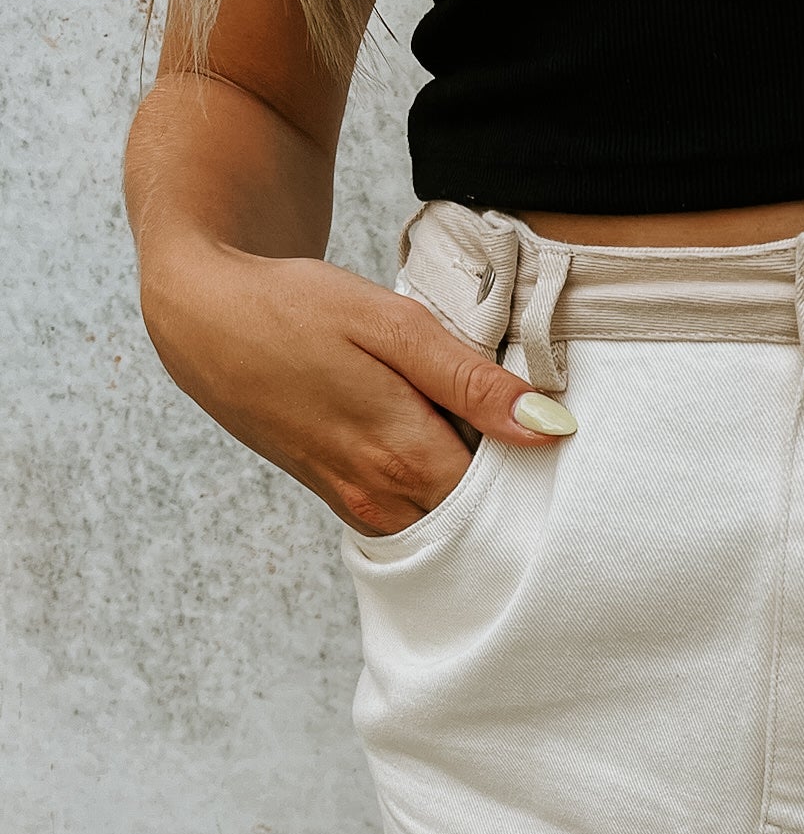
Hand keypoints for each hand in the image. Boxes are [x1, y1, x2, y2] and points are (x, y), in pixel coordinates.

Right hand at [141, 243, 574, 536]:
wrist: (206, 320)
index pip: (505, 499)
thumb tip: (548, 426)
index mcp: (403, 455)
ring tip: (501, 453)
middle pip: (480, 522)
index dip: (542, 478)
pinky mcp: (345, 502)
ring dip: (479, 501)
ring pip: (447, 525)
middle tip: (545, 455)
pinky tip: (452, 455)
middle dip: (517, 497)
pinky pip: (416, 519)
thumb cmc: (298, 307)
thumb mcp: (392, 325)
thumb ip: (472, 381)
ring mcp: (360, 507)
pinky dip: (442, 498)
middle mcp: (382, 498)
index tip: (567, 449)